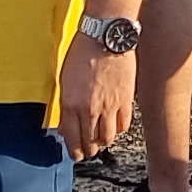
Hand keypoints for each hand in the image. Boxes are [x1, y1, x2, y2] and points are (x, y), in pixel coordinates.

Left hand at [59, 40, 133, 158]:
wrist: (105, 36)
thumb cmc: (82, 52)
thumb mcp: (65, 79)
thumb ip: (67, 103)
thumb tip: (69, 120)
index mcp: (70, 104)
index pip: (72, 138)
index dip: (74, 151)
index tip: (75, 154)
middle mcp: (89, 109)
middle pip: (90, 143)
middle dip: (88, 151)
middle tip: (88, 151)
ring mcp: (109, 106)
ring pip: (108, 138)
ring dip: (104, 143)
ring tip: (102, 141)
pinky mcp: (125, 100)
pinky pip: (123, 125)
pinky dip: (119, 130)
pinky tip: (116, 126)